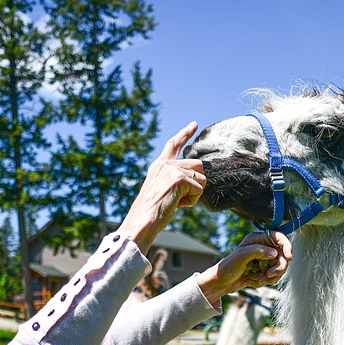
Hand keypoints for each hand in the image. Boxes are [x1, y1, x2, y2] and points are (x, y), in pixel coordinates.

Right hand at [117, 122, 205, 254]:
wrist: (142, 221)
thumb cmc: (151, 212)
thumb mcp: (162, 189)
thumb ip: (175, 179)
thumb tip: (196, 178)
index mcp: (159, 165)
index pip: (173, 144)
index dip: (185, 133)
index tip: (194, 124)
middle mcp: (165, 164)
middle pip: (198, 165)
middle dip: (196, 183)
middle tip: (180, 198)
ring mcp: (172, 169)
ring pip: (201, 178)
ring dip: (194, 193)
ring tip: (177, 202)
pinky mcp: (179, 178)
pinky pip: (199, 190)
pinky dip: (192, 201)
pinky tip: (177, 205)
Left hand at [196, 231, 292, 306]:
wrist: (221, 282)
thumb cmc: (228, 266)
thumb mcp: (241, 256)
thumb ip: (258, 251)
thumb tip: (275, 253)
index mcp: (258, 239)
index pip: (279, 238)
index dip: (287, 246)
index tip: (289, 258)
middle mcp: (263, 247)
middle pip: (283, 255)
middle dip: (278, 267)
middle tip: (269, 274)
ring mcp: (264, 259)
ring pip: (280, 267)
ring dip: (271, 276)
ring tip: (258, 279)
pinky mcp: (264, 270)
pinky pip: (274, 276)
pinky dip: (267, 281)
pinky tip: (254, 281)